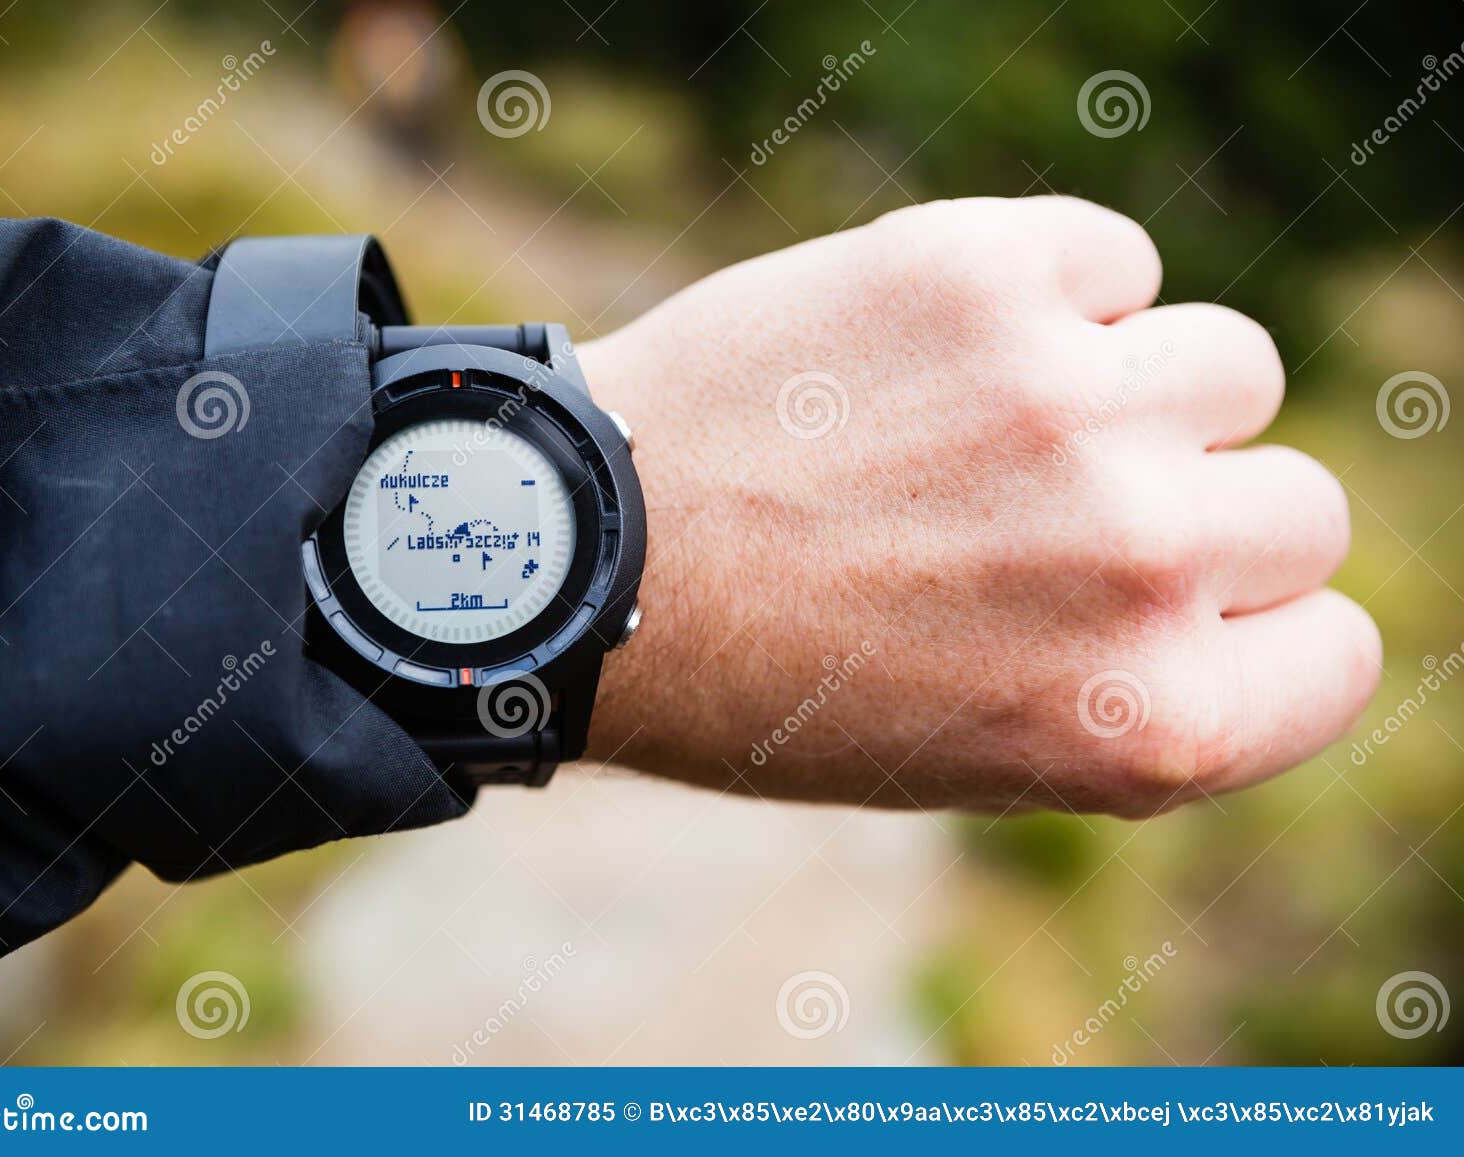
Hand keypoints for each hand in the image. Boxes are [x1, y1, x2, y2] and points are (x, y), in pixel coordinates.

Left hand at [579, 196, 1379, 816]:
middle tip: (1051, 519)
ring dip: (1138, 395)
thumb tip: (1256, 583)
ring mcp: (1068, 403)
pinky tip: (944, 352)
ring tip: (999, 426)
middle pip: (1298, 506)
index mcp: (1146, 722)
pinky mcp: (985, 274)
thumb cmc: (775, 682)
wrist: (587, 561)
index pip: (1338, 654)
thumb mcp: (985, 753)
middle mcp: (1135, 563)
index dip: (1257, 632)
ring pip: (1226, 366)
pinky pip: (1117, 260)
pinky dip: (1057, 298)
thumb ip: (1144, 683)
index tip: (1177, 613)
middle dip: (1194, 515)